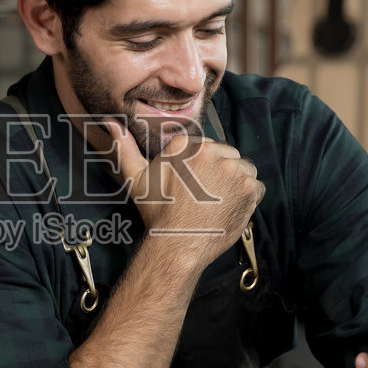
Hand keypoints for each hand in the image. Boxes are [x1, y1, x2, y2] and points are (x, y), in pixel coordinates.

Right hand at [105, 119, 263, 272]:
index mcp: (186, 145)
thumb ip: (124, 148)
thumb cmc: (157, 214)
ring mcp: (233, 169)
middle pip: (226, 156)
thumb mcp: (135, 178)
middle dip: (220, 173)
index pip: (206, 148)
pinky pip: (257, 187)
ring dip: (236, 183)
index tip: (193, 185)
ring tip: (219, 202)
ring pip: (243, 170)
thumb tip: (111, 122)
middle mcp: (211, 152)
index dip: (201, 168)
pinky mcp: (249, 188)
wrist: (177, 245)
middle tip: (205, 196)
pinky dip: (248, 198)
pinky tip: (230, 208)